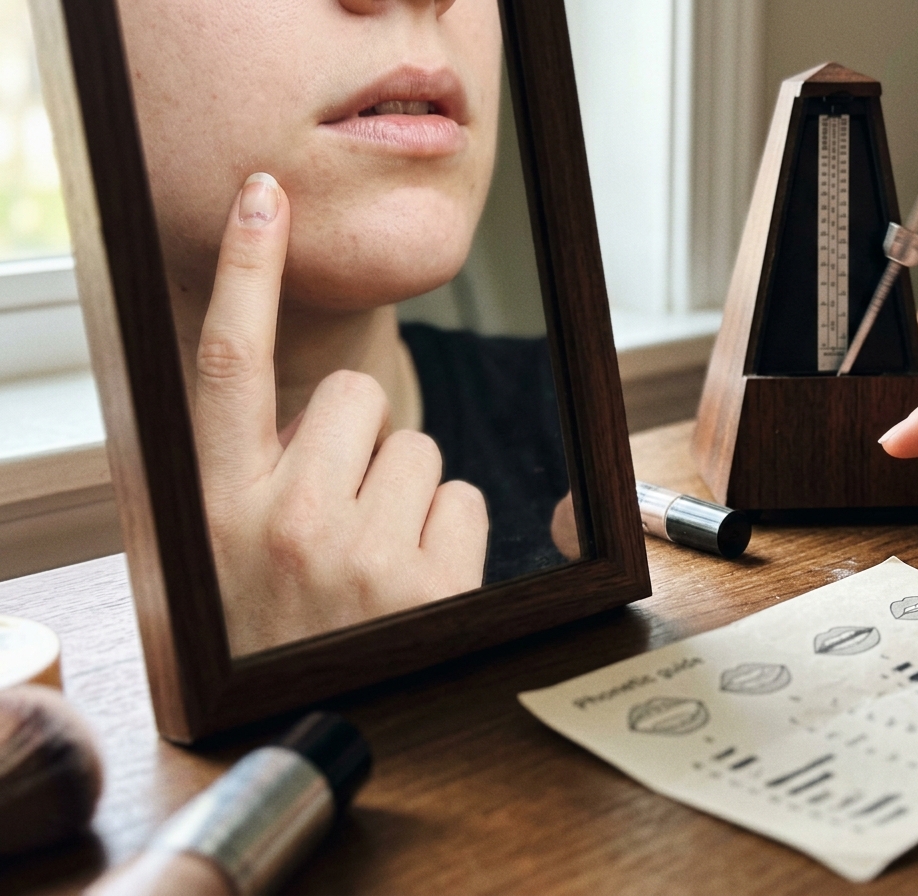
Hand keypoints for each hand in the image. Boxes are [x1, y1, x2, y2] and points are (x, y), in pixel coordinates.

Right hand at [195, 173, 488, 653]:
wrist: (299, 733)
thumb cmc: (260, 636)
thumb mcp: (208, 561)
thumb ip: (233, 476)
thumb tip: (286, 407)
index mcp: (215, 508)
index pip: (227, 365)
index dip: (244, 272)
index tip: (262, 198)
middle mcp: (283, 523)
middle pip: (359, 397)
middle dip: (360, 439)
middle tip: (339, 509)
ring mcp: (362, 556)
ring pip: (420, 449)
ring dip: (404, 493)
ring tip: (371, 560)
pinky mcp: (433, 585)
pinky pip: (462, 498)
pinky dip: (446, 530)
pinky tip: (412, 579)